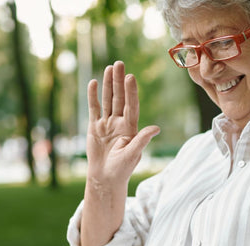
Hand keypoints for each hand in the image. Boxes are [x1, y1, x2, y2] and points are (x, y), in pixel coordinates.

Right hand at [86, 61, 160, 187]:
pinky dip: (93, 96)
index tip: (131, 77)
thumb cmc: (122, 169)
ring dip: (108, 84)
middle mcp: (120, 122)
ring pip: (107, 100)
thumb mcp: (133, 155)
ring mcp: (107, 123)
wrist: (105, 178)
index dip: (131, 92)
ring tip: (109, 68)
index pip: (131, 106)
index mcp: (131, 128)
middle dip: (119, 81)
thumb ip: (142, 140)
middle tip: (119, 64)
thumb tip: (156, 128)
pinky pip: (94, 108)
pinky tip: (94, 82)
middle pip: (119, 98)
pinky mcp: (95, 127)